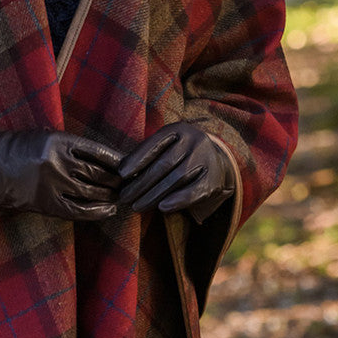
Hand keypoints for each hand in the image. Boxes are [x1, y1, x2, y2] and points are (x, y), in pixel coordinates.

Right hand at [0, 124, 122, 219]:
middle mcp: (60, 162)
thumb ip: (72, 146)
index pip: (99, 152)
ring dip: (111, 195)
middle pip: (100, 173)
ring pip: (92, 191)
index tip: (131, 165)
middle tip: (131, 183)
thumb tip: (105, 159)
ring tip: (122, 196)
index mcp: (60, 141)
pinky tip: (109, 210)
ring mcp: (53, 184)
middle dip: (118, 180)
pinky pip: (78, 210)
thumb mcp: (47, 137)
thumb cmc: (19, 147)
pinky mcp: (46, 203)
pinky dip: (97, 211)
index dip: (118, 160)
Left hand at [118, 123, 234, 223]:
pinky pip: (194, 191)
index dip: (137, 159)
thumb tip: (122, 172)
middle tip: (125, 196)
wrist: (215, 161)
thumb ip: (148, 154)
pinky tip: (162, 208)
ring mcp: (206, 159)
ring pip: (177, 179)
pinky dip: (177, 200)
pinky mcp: (214, 179)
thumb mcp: (167, 145)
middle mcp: (195, 141)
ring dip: (154, 195)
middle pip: (164, 164)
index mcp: (179, 129)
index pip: (154, 144)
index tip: (121, 174)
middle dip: (141, 183)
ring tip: (137, 206)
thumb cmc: (180, 153)